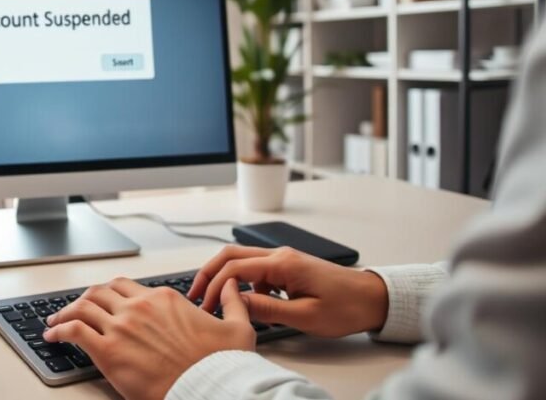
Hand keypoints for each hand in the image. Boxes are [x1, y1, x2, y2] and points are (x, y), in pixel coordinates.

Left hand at [43, 277, 254, 399]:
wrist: (209, 389)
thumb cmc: (221, 366)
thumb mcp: (238, 328)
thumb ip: (233, 303)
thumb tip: (233, 287)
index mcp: (164, 299)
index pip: (125, 286)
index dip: (108, 292)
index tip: (101, 300)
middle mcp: (139, 308)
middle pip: (99, 292)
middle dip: (84, 299)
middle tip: (74, 308)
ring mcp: (122, 328)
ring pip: (83, 307)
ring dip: (65, 312)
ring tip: (55, 322)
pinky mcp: (109, 351)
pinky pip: (74, 331)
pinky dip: (59, 330)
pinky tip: (54, 336)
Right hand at [187, 245, 388, 337]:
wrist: (374, 298)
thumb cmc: (346, 307)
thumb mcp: (305, 316)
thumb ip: (267, 308)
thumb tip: (235, 303)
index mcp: (282, 264)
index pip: (234, 269)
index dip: (214, 287)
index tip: (205, 307)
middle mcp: (280, 255)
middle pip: (231, 255)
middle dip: (209, 273)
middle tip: (195, 295)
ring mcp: (283, 259)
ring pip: (242, 261)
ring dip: (225, 278)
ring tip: (217, 302)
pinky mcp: (288, 267)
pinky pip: (257, 271)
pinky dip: (244, 284)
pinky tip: (249, 304)